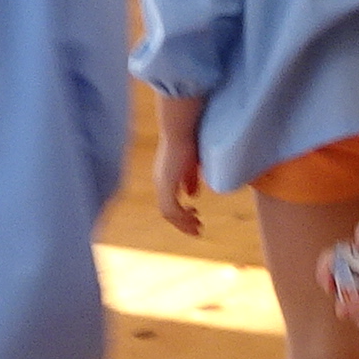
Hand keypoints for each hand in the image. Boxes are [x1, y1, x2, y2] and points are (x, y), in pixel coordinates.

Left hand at [152, 107, 206, 236]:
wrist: (180, 129)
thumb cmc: (188, 139)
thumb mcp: (191, 164)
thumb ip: (190, 179)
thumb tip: (192, 195)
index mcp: (165, 177)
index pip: (169, 202)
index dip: (181, 212)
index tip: (196, 214)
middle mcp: (160, 182)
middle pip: (167, 212)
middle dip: (182, 223)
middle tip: (197, 229)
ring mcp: (162, 184)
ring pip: (168, 213)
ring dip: (183, 223)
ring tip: (198, 227)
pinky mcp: (166, 185)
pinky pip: (172, 209)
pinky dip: (182, 216)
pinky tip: (194, 216)